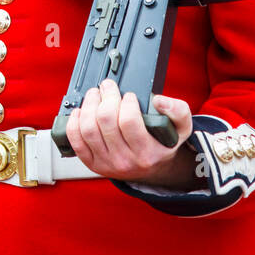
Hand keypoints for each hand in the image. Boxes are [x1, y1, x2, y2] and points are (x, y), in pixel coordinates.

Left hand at [66, 79, 197, 187]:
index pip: (129, 122)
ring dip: (89, 105)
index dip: (127, 102)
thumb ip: (177, 111)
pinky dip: (74, 122)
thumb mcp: (180, 128)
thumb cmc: (162, 143)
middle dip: (106, 96)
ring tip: (95, 94)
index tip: (129, 95)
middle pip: (105, 121)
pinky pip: (76, 141)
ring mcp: (106, 163)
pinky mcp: (91, 162)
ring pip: (88, 129)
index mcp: (147, 153)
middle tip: (108, 86)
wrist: (151, 167)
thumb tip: (159, 100)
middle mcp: (125, 161)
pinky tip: (80, 111)